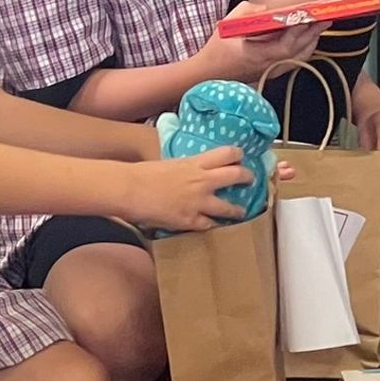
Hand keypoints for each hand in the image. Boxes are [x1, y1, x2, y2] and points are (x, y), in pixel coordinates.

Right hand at [121, 146, 251, 231]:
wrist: (129, 189)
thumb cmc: (143, 174)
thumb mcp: (170, 164)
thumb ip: (186, 168)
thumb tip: (191, 170)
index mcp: (195, 163)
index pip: (227, 153)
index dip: (238, 156)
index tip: (241, 158)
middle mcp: (202, 180)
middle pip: (236, 175)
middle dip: (247, 177)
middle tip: (250, 181)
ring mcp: (198, 201)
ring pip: (228, 207)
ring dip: (237, 210)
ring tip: (241, 212)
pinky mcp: (190, 220)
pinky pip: (209, 224)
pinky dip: (212, 225)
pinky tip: (215, 227)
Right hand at [197, 9, 322, 83]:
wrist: (206, 74)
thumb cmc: (216, 50)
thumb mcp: (228, 25)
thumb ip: (248, 12)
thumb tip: (266, 8)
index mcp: (259, 55)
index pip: (287, 44)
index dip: (301, 31)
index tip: (311, 17)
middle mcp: (269, 65)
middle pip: (298, 51)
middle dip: (313, 33)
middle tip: (325, 19)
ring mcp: (270, 71)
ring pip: (298, 58)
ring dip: (311, 43)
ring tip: (320, 28)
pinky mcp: (270, 73)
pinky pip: (293, 62)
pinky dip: (303, 51)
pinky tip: (307, 42)